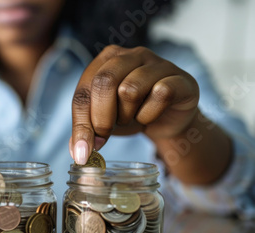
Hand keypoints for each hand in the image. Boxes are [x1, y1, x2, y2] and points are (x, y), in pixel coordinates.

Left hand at [70, 45, 199, 164]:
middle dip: (100, 118)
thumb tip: (78, 152)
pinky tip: (151, 116)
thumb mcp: (103, 121)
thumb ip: (87, 131)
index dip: (80, 123)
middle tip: (103, 137)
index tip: (83, 151)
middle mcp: (131, 55)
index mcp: (106, 60)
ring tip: (131, 118)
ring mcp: (158, 63)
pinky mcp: (180, 78)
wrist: (168, 120)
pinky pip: (160, 94)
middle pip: (104, 82)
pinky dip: (150, 114)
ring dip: (127, 115)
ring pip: (130, 89)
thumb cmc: (131, 114)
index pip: (83, 91)